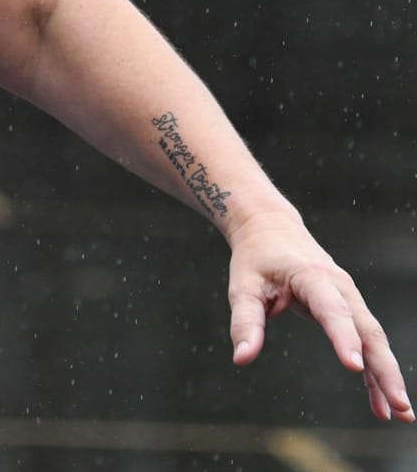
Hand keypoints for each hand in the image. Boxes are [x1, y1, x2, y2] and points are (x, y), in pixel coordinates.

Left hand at [227, 210, 412, 421]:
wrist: (271, 228)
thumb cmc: (255, 259)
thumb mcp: (242, 286)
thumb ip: (245, 321)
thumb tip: (241, 359)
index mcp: (312, 276)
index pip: (332, 309)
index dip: (344, 337)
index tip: (355, 367)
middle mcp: (340, 286)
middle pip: (367, 330)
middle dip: (384, 369)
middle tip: (399, 404)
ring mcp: (350, 298)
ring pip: (375, 340)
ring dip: (389, 376)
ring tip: (401, 413)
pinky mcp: (350, 309)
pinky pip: (367, 343)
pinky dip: (375, 371)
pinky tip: (382, 403)